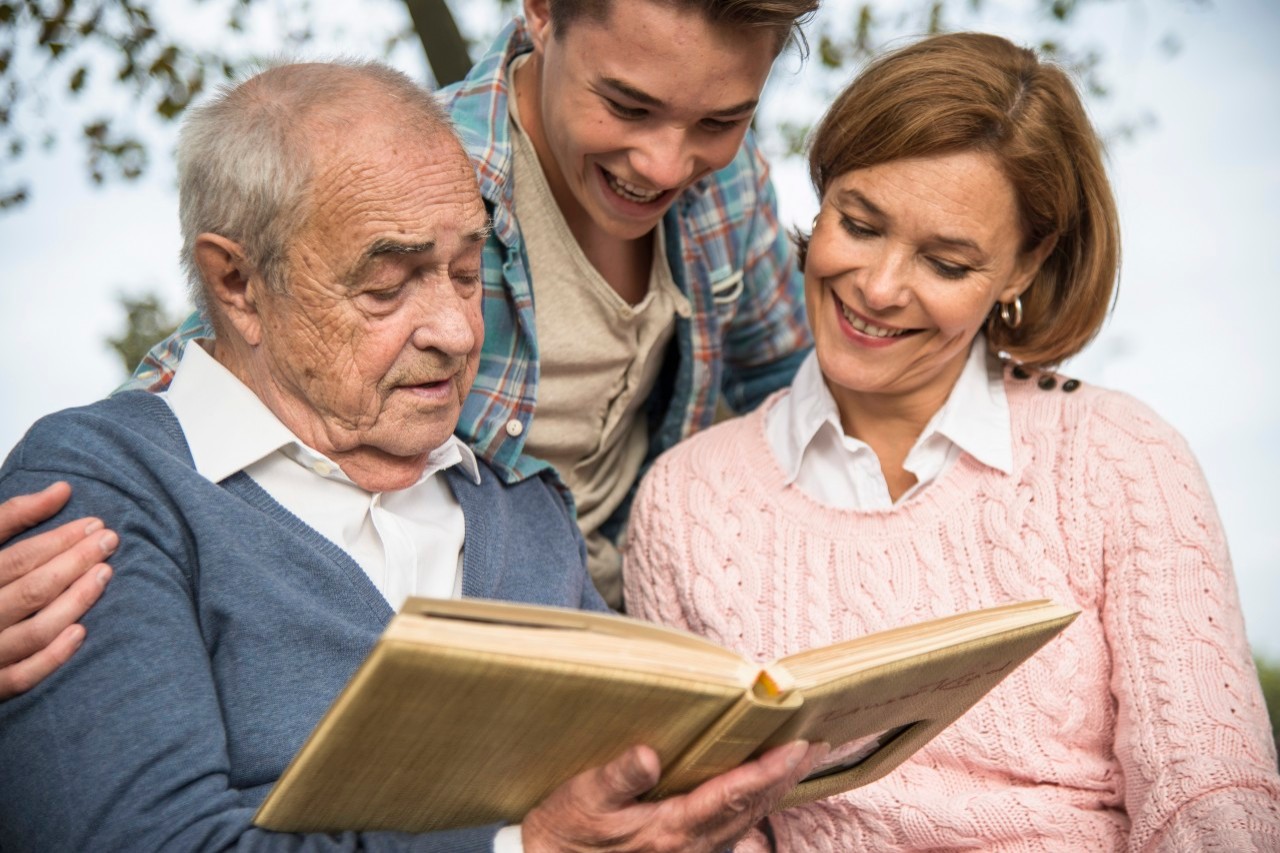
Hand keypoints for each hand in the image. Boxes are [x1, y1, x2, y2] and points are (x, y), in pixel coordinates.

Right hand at [0, 482, 115, 699]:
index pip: (18, 558)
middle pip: (32, 589)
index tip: (94, 524)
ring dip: (76, 602)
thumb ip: (9, 517)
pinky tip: (81, 631)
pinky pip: (22, 677)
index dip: (59, 539)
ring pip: (35, 631)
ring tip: (105, 574)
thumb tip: (61, 491)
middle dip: (76, 562)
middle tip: (110, 540)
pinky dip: (53, 656)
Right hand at [521, 740, 827, 852]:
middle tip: (814, 744)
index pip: (734, 793)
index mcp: (672, 829)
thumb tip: (649, 755)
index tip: (798, 746)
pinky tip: (755, 793)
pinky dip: (751, 807)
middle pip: (752, 808)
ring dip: (773, 791)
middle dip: (784, 776)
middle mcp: (692, 847)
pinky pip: (730, 830)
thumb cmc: (565, 835)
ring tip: (795, 762)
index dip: (769, 769)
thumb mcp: (582, 800)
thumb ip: (617, 777)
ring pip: (746, 822)